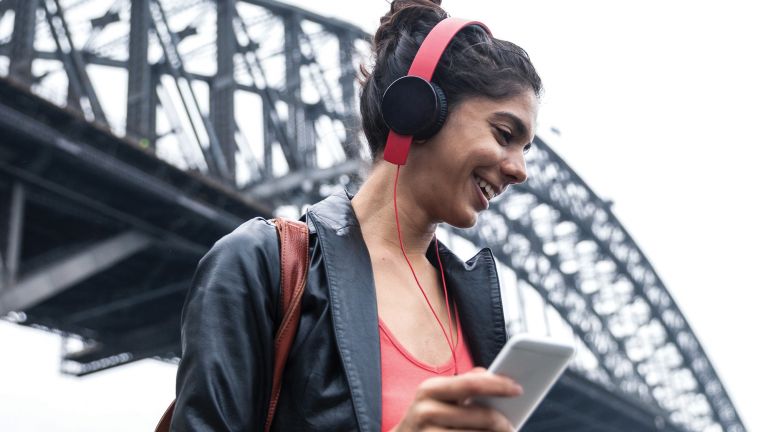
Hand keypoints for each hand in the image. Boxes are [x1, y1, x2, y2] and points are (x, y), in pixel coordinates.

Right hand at [391, 367, 522, 431]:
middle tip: (513, 426)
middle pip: (482, 417)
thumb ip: (462, 384)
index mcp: (430, 390)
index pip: (471, 384)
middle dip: (503, 423)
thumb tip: (489, 373)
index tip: (519, 388)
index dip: (498, 385)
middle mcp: (427, 412)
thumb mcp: (436, 396)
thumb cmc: (425, 417)